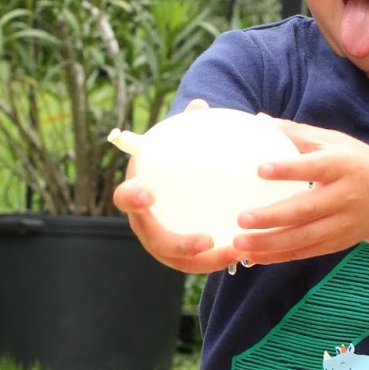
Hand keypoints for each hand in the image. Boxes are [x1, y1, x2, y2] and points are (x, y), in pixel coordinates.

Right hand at [112, 97, 240, 272]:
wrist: (178, 179)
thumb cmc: (177, 157)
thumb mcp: (182, 141)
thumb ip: (189, 127)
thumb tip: (200, 105)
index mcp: (137, 193)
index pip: (124, 198)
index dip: (131, 198)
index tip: (147, 192)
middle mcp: (145, 223)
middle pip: (154, 241)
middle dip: (177, 244)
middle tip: (204, 240)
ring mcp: (162, 243)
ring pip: (178, 260)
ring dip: (204, 260)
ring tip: (232, 253)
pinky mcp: (181, 256)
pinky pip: (198, 264)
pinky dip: (218, 261)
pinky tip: (244, 252)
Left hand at [230, 120, 368, 263]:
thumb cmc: (357, 164)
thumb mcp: (335, 143)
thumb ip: (298, 134)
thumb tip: (260, 120)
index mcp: (342, 167)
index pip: (314, 167)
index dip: (288, 169)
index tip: (260, 169)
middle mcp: (343, 197)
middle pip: (305, 210)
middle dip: (272, 217)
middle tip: (241, 218)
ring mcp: (341, 224)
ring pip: (302, 237)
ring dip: (269, 243)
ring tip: (238, 242)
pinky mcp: (336, 243)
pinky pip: (304, 252)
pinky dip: (277, 256)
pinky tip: (253, 256)